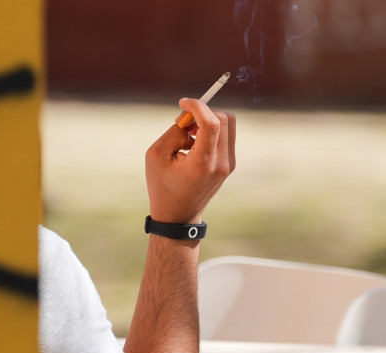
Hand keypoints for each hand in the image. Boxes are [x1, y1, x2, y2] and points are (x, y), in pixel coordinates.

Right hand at [144, 98, 235, 223]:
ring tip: (188, 134)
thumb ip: (174, 131)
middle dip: (203, 112)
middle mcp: (221, 163)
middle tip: (183, 122)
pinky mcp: (229, 164)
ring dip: (208, 120)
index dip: (198, 106)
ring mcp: (228, 164)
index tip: (183, 103)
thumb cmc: (163, 186)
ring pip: (228, 125)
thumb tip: (190, 118)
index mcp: (203, 163)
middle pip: (224, 119)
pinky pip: (225, 136)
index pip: (212, 123)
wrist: (178, 216)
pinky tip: (194, 143)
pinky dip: (211, 131)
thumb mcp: (156, 155)